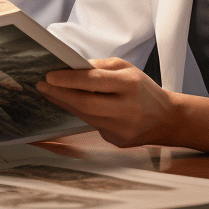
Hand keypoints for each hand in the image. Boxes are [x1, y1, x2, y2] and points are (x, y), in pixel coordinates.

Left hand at [38, 57, 208, 153]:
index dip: (69, 79)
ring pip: (86, 116)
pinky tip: (71, 105)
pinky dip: (80, 114)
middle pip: (85, 104)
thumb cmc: (143, 89)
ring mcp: (122, 128)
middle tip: (42, 85)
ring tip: (51, 93)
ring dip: (66, 104)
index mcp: (130, 85)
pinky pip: (93, 126)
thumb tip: (71, 67)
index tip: (49, 76)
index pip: (93, 81)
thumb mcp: (127, 68)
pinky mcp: (118, 141)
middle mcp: (127, 108)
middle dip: (60, 94)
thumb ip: (100, 67)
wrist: (167, 119)